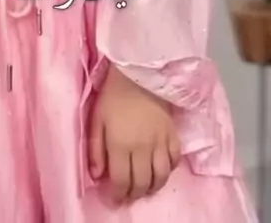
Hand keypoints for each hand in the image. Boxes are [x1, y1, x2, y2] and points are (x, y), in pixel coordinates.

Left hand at [88, 63, 180, 204]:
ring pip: (161, 177)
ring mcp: (160, 141)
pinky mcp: (173, 133)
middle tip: (127, 196)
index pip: (121, 181)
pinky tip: (161, 169)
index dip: (117, 195)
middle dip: (133, 195)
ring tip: (144, 187)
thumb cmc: (113, 94)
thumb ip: (95, 149)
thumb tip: (97, 175)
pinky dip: (169, 170)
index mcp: (120, 144)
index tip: (113, 199)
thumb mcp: (96, 119)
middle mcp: (142, 147)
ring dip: (152, 187)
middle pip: (141, 183)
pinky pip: (175, 160)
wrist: (138, 71)